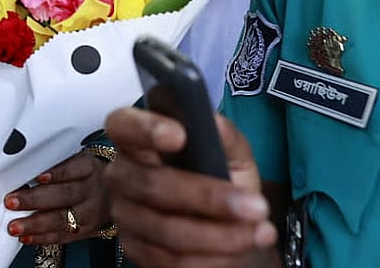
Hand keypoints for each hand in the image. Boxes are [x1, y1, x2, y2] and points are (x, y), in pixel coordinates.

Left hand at [4, 151, 109, 244]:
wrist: (116, 194)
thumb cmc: (87, 174)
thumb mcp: (79, 160)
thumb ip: (56, 162)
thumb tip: (22, 166)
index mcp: (88, 168)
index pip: (72, 169)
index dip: (56, 173)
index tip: (37, 176)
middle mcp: (90, 191)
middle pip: (64, 194)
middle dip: (35, 199)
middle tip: (12, 201)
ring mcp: (89, 213)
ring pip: (62, 218)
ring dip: (35, 223)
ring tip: (16, 226)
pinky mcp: (86, 231)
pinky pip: (63, 236)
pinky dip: (43, 238)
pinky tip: (27, 237)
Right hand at [103, 107, 276, 266]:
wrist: (216, 220)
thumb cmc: (215, 176)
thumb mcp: (227, 152)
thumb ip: (224, 136)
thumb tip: (215, 124)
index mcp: (136, 140)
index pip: (124, 125)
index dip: (147, 129)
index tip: (180, 135)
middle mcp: (122, 175)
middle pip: (152, 185)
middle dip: (207, 197)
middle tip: (253, 205)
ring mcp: (125, 215)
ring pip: (166, 229)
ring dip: (220, 235)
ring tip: (258, 232)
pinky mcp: (135, 249)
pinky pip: (171, 260)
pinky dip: (211, 258)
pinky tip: (237, 249)